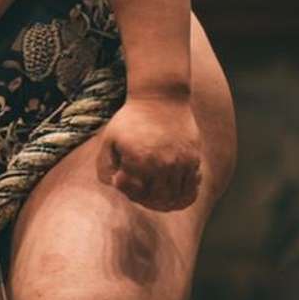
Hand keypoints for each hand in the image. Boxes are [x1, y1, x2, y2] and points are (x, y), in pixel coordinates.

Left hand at [97, 94, 202, 211]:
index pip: (132, 193)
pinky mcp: (193, 160)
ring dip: (164, 202)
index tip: (122, 179)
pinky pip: (191, 189)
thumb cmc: (130, 120)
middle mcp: (162, 164)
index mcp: (138, 161)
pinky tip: (171, 189)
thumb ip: (104, 166)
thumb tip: (115, 187)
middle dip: (144, 199)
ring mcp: (180, 163)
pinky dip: (182, 196)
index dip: (125, 190)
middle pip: (155, 200)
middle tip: (138, 189)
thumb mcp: (109, 140)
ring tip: (154, 195)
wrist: (161, 97)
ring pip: (176, 198)